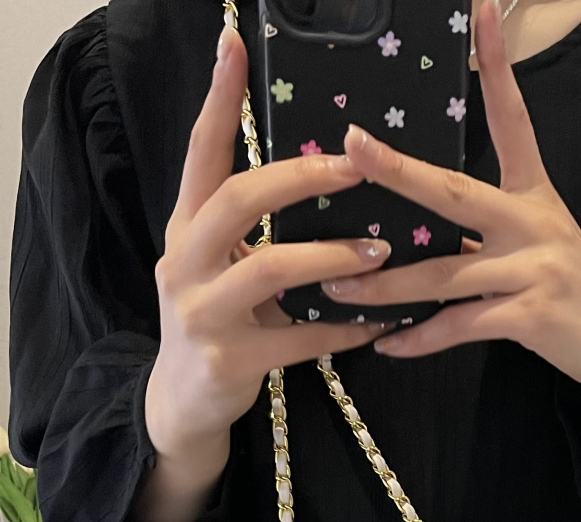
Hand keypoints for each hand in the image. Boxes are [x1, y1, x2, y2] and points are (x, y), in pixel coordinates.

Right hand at [137, 25, 391, 521]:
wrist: (185, 403)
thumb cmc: (221, 320)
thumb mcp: (224, 266)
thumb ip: (257, 229)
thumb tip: (328, 177)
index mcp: (187, 227)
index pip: (200, 152)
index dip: (218, 99)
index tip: (235, 43)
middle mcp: (184, 260)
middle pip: (236, 201)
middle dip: (297, 180)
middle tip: (354, 168)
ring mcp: (203, 312)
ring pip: (269, 269)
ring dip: (331, 257)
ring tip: (380, 253)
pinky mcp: (230, 360)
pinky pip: (298, 340)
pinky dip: (343, 330)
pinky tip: (378, 325)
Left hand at [324, 0, 580, 420]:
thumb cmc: (571, 293)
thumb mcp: (538, 246)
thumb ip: (483, 234)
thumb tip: (414, 230)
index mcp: (534, 196)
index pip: (514, 121)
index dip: (497, 67)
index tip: (480, 12)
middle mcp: (533, 224)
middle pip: (456, 192)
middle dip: (399, 171)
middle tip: (351, 146)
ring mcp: (534, 270)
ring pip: (445, 273)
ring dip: (386, 286)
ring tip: (337, 289)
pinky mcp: (532, 317)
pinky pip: (461, 325)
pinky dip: (421, 337)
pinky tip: (388, 343)